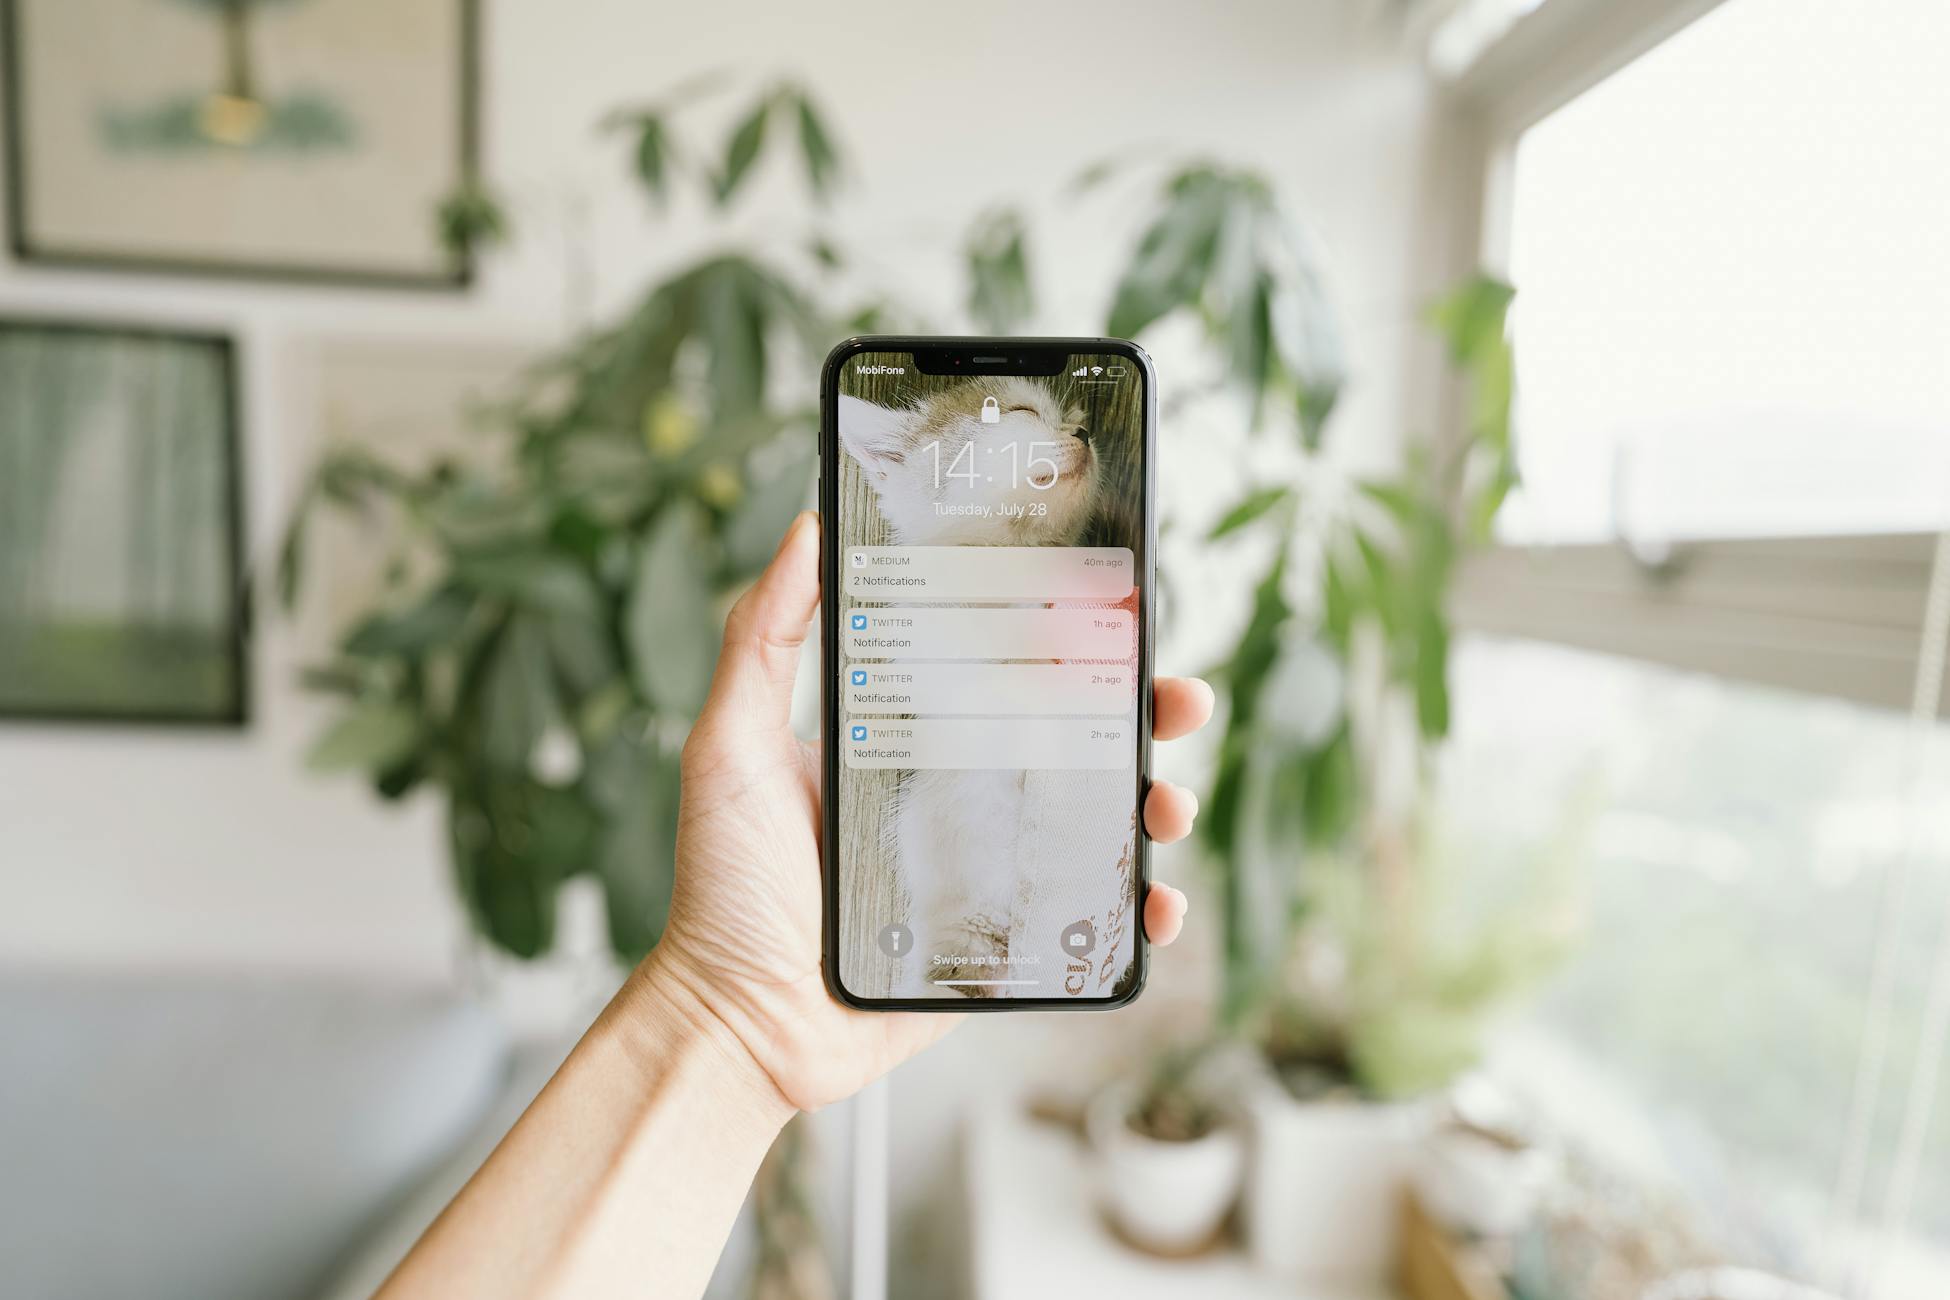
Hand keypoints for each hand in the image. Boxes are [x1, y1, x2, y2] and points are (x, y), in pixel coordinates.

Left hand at [639, 511, 1211, 1112]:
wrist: (741, 1020)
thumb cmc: (726, 885)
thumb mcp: (732, 744)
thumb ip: (762, 640)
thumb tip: (804, 531)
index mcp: (911, 737)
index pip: (1008, 673)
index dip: (1072, 642)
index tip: (1120, 611)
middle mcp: (960, 797)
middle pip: (1078, 740)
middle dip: (1144, 715)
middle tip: (1178, 701)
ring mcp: (991, 871)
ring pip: (1102, 824)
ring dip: (1158, 804)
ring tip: (1170, 803)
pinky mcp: (1005, 945)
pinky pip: (1093, 920)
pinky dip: (1142, 909)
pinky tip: (1158, 900)